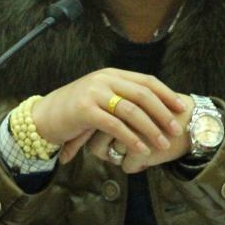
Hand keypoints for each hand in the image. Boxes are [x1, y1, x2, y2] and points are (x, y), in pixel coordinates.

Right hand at [30, 68, 186, 163]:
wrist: (42, 116)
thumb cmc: (74, 111)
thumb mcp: (99, 97)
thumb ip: (120, 97)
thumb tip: (151, 105)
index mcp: (111, 74)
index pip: (146, 81)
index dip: (166, 94)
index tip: (182, 107)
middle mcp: (104, 79)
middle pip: (143, 94)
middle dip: (163, 112)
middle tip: (177, 128)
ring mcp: (94, 93)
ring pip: (132, 110)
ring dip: (151, 128)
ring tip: (163, 143)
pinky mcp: (85, 111)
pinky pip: (115, 126)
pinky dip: (131, 139)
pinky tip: (141, 150)